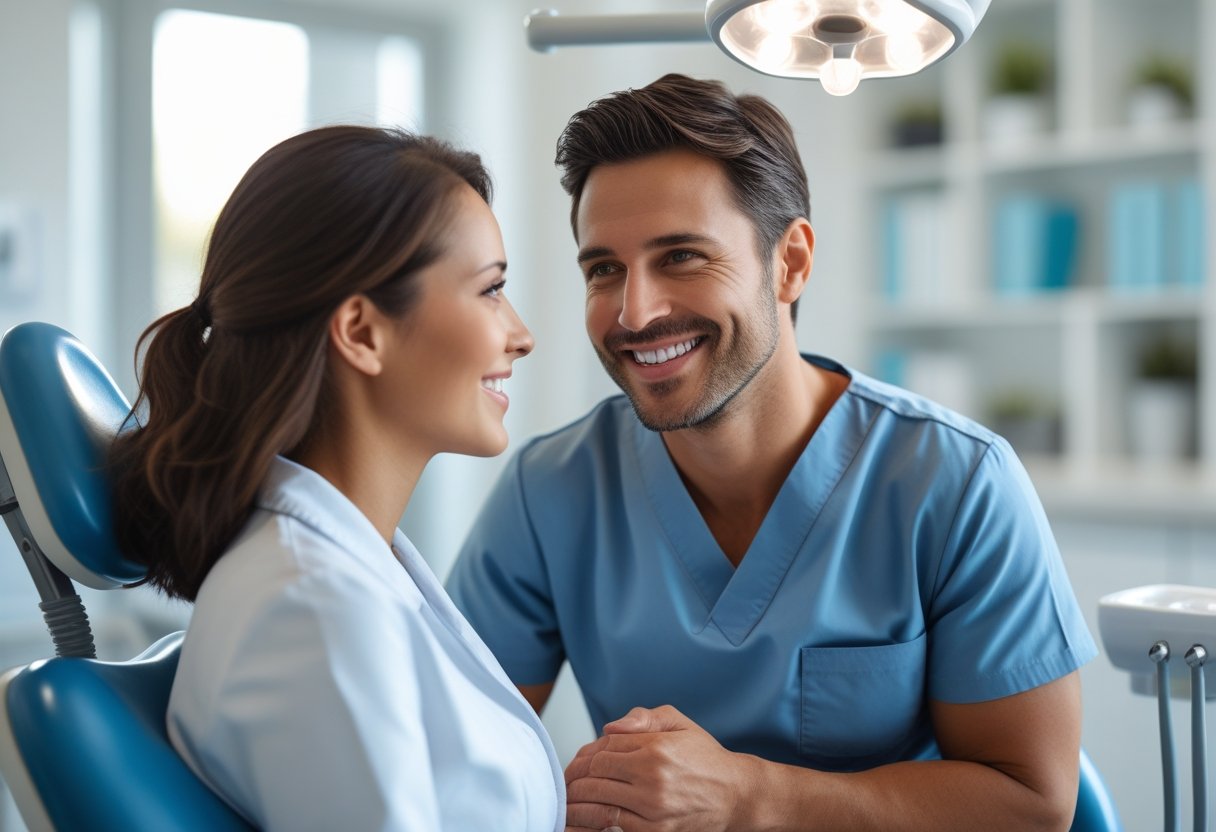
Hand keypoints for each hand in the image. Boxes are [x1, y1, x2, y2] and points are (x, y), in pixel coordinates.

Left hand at [563, 705, 755, 831]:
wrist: (737, 796)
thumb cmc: (706, 759)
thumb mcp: (680, 723)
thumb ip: (643, 718)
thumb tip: (610, 728)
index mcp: (655, 747)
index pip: (604, 749)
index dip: (585, 755)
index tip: (578, 762)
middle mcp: (652, 776)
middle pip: (596, 775)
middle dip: (575, 778)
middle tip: (566, 783)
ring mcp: (653, 807)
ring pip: (598, 801)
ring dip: (576, 802)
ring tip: (567, 802)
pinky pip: (612, 825)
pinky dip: (593, 821)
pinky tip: (585, 819)